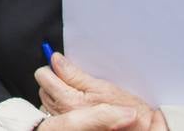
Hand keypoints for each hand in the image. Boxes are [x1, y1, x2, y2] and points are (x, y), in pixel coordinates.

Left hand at [37, 54, 167, 130]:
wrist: (140, 129)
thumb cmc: (126, 110)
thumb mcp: (103, 87)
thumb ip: (74, 74)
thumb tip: (56, 60)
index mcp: (69, 101)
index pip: (44, 76)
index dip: (53, 67)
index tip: (60, 64)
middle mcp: (62, 113)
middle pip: (43, 87)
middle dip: (55, 81)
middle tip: (74, 81)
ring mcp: (63, 121)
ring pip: (47, 99)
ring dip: (58, 94)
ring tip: (79, 96)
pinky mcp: (68, 126)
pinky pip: (53, 112)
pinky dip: (61, 107)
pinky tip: (77, 108)